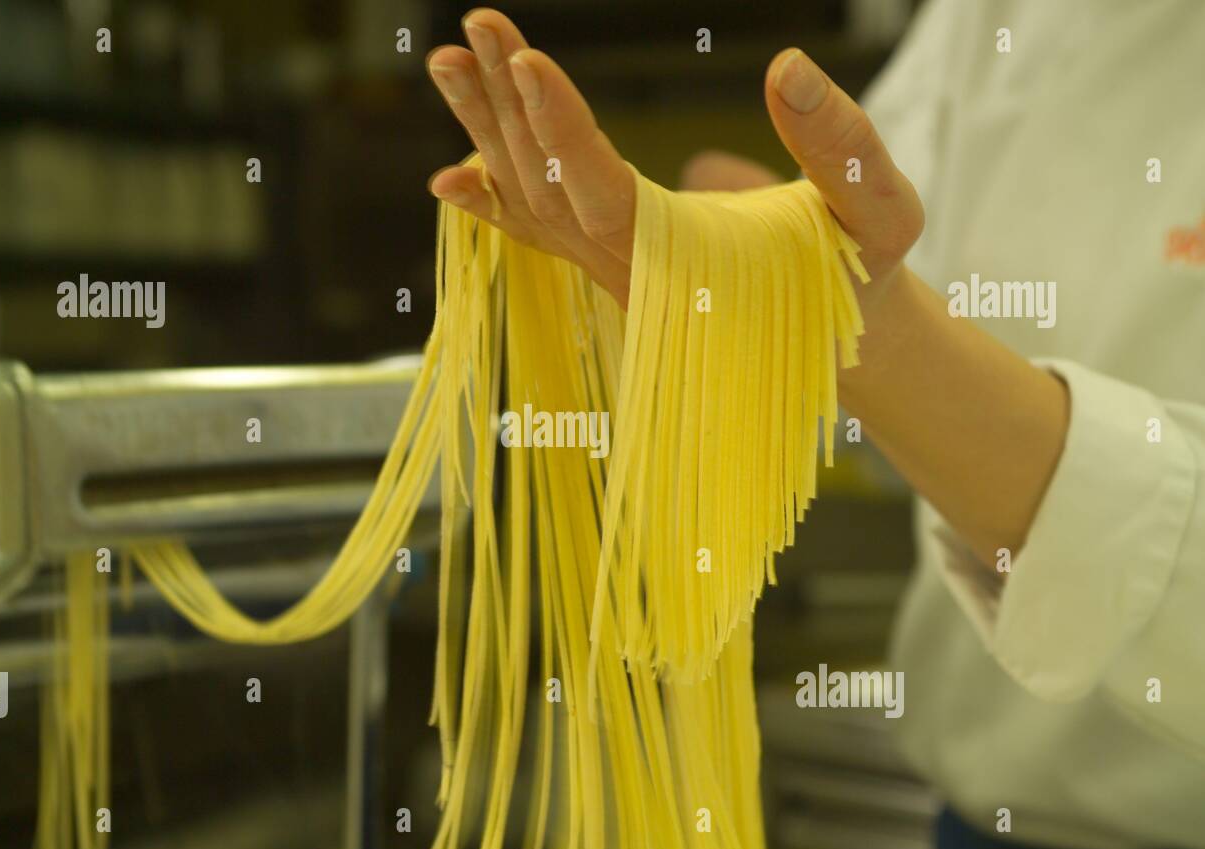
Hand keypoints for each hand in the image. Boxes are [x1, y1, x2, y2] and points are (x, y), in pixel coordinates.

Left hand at [426, 9, 924, 308]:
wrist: (835, 339)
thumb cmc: (857, 277)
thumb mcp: (877, 212)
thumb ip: (843, 148)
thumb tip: (786, 67)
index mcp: (686, 265)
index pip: (604, 196)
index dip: (563, 132)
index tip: (527, 62)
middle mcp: (630, 275)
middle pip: (548, 191)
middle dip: (507, 107)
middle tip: (474, 31)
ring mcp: (611, 273)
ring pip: (534, 204)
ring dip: (489, 131)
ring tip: (449, 61)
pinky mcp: (610, 264)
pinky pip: (540, 234)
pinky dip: (493, 202)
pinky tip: (449, 174)